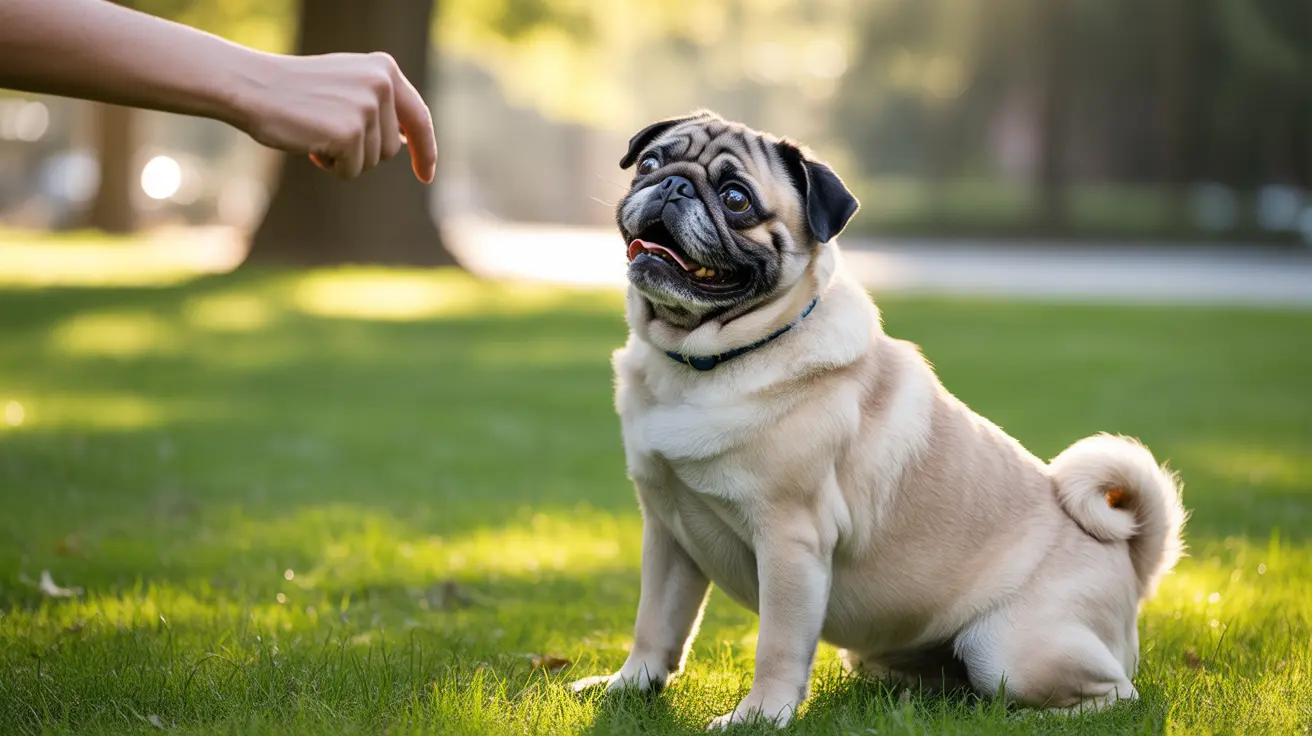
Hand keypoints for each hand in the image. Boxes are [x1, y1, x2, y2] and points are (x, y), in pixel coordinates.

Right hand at [233, 51, 436, 182]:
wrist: (253, 87)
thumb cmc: (296, 91)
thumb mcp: (346, 83)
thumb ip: (378, 102)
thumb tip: (405, 138)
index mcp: (385, 69)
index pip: (419, 117)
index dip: (425, 150)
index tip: (426, 175)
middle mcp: (382, 84)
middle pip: (391, 149)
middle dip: (362, 152)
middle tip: (328, 130)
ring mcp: (367, 108)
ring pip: (372, 162)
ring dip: (345, 158)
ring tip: (317, 131)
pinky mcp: (350, 132)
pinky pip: (351, 171)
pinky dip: (332, 166)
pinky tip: (311, 143)